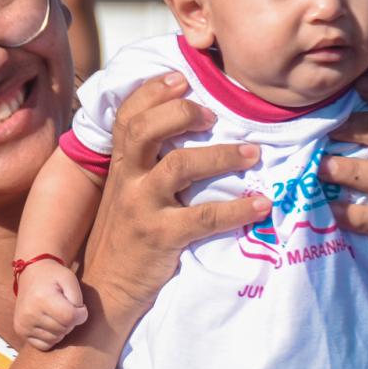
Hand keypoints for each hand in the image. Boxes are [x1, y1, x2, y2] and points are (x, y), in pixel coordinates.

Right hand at [13, 260, 87, 350]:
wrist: (31, 273)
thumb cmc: (54, 276)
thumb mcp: (70, 279)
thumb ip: (77, 299)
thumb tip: (78, 319)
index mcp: (42, 298)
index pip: (70, 318)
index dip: (81, 314)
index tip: (80, 307)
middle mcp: (30, 313)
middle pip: (63, 329)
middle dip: (70, 321)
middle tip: (65, 307)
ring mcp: (23, 324)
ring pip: (55, 339)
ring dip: (61, 329)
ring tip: (56, 314)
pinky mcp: (20, 331)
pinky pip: (44, 345)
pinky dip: (51, 337)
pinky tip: (49, 324)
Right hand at [81, 73, 266, 328]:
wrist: (106, 289)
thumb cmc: (126, 237)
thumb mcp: (127, 194)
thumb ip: (147, 165)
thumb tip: (193, 135)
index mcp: (120, 166)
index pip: (127, 116)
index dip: (152, 91)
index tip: (182, 79)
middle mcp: (126, 180)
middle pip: (145, 130)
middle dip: (181, 113)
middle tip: (214, 115)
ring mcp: (141, 208)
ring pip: (179, 166)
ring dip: (221, 155)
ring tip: (253, 153)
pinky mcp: (160, 237)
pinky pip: (203, 217)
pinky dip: (237, 209)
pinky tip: (261, 204)